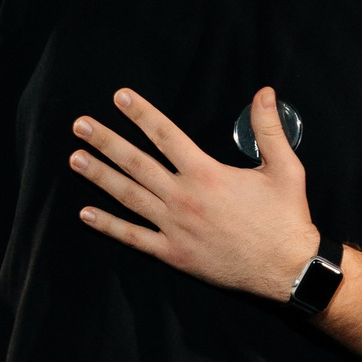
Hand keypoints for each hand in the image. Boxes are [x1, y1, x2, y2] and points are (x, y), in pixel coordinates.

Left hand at [71, 86, 321, 301]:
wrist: (286, 269)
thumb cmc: (286, 218)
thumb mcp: (285, 168)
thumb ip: (269, 129)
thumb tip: (265, 92)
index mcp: (206, 174)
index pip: (166, 135)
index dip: (141, 114)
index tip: (119, 97)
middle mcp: (183, 198)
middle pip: (136, 163)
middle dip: (106, 142)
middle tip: (79, 125)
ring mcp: (174, 227)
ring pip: (129, 196)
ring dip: (100, 176)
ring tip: (75, 158)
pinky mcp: (173, 254)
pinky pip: (134, 238)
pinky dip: (109, 226)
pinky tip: (86, 214)